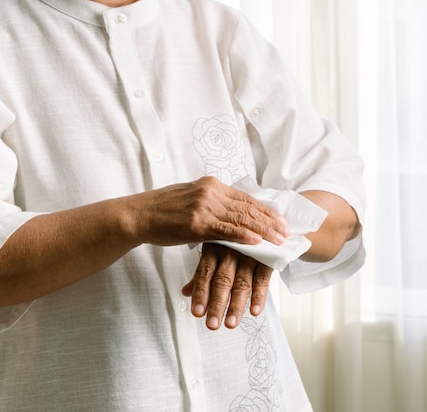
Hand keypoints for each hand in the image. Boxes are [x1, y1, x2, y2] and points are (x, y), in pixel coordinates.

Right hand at [126, 176, 288, 246]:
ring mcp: (204, 207)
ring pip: (241, 219)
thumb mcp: (192, 198)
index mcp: (212, 184)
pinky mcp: (197, 223)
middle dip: (270, 220)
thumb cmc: (164, 210)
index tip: (281, 218)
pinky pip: (225, 230)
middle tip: (288, 231)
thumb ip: (214, 202)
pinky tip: (257, 242)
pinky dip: (243, 236)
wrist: (138, 215)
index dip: (266, 209)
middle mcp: (211, 192)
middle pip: (248, 207)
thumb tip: (233, 210)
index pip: (246, 197)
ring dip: (263, 230)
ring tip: (279, 239)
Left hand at [181, 243, 273, 329]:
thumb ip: (203, 272)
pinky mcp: (267, 258)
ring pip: (242, 282)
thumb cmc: (235, 240)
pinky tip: (255, 311)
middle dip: (217, 304)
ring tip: (230, 324)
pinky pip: (263, 279)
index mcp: (214, 248)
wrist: (263, 223)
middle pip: (223, 280)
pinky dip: (259, 296)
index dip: (201, 293)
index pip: (205, 272)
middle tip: (212, 324)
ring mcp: (250, 254)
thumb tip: (185, 292)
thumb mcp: (216, 250)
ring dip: (237, 305)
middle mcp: (231, 251)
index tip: (197, 313)